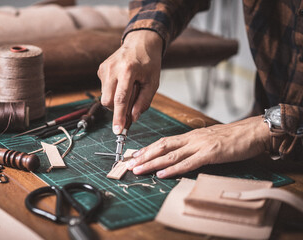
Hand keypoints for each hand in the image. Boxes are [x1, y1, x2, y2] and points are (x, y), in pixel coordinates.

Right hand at [97, 30, 162, 133]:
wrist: (139, 43)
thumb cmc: (149, 63)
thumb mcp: (153, 83)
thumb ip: (143, 102)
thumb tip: (133, 118)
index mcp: (128, 70)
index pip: (120, 99)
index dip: (119, 117)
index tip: (118, 131)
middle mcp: (113, 69)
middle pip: (108, 101)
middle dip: (117, 110)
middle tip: (130, 106)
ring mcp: (105, 68)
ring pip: (105, 97)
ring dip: (116, 100)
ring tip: (129, 89)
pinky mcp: (101, 69)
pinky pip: (104, 89)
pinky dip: (113, 92)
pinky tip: (122, 83)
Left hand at [126, 116, 270, 177]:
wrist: (252, 132)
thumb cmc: (232, 137)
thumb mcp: (209, 140)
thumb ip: (195, 147)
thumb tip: (182, 155)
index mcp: (191, 136)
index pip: (164, 141)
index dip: (148, 148)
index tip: (135, 155)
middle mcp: (192, 139)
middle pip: (162, 146)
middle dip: (144, 156)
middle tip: (129, 163)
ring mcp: (200, 145)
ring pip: (171, 154)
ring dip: (153, 163)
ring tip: (139, 169)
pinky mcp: (211, 153)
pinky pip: (189, 163)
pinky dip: (174, 168)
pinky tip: (162, 173)